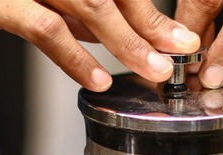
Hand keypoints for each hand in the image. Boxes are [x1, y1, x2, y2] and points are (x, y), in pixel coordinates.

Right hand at [0, 0, 200, 91]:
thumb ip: (69, 13)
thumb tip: (110, 35)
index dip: (149, 14)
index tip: (179, 40)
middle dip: (150, 25)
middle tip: (180, 55)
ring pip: (89, 4)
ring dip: (125, 40)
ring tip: (153, 71)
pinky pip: (42, 26)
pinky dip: (73, 55)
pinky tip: (96, 79)